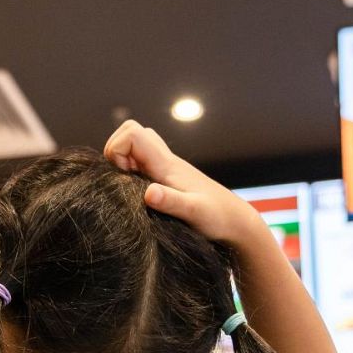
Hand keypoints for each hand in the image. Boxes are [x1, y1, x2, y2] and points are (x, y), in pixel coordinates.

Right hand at [102, 120, 265, 246]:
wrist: (236, 221)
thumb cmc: (217, 217)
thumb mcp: (193, 212)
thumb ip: (170, 201)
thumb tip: (149, 194)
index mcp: (166, 164)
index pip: (133, 133)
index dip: (118, 149)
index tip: (123, 175)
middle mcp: (165, 160)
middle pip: (131, 131)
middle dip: (116, 150)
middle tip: (121, 178)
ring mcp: (165, 168)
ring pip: (136, 145)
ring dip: (124, 160)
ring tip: (129, 187)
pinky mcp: (167, 178)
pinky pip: (142, 161)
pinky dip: (132, 171)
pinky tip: (140, 195)